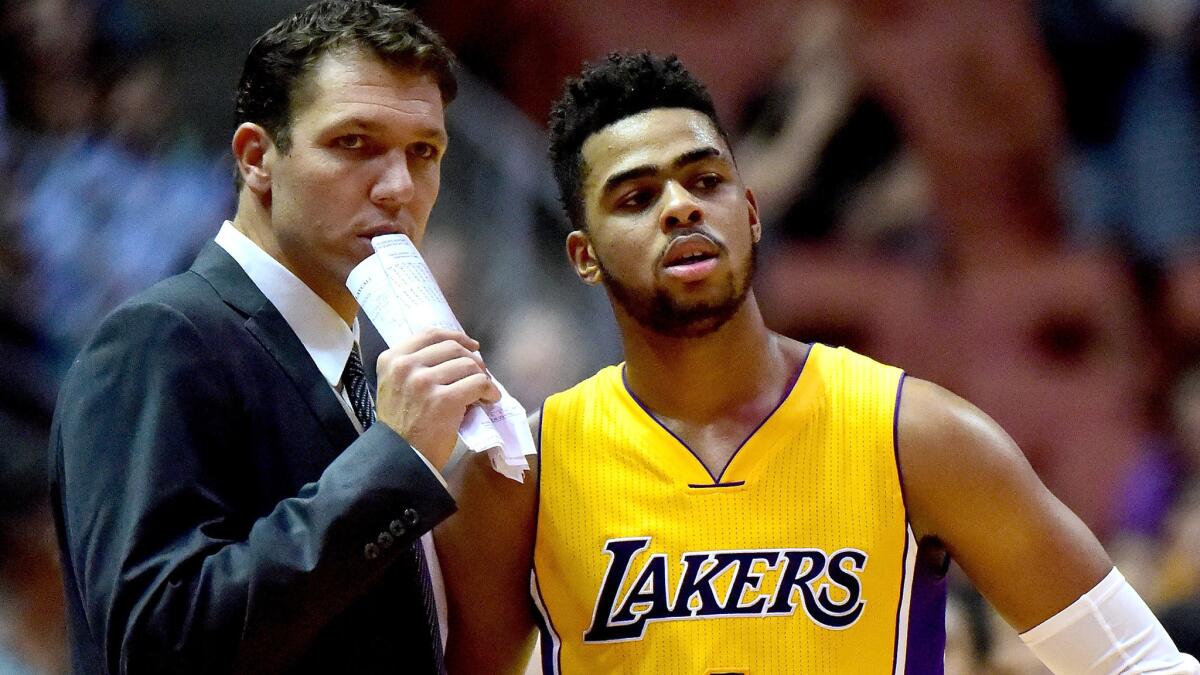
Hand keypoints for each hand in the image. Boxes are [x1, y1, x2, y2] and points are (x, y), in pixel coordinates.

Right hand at [375, 328, 500, 469]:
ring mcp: (423, 382)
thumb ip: (416, 366)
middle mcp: (405, 366)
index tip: (470, 346)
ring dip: (482, 377)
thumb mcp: (396, 385)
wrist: (399, 457)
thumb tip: (458, 354)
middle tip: (479, 374)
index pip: (431, 334)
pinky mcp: (443, 400)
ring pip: (468, 364)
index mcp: (392, 359)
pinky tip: (489, 399)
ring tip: (484, 391)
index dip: (456, 336)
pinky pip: (478, 383)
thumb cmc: (401, 424)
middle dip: (472, 359)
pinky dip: (489, 391)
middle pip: (452, 347)